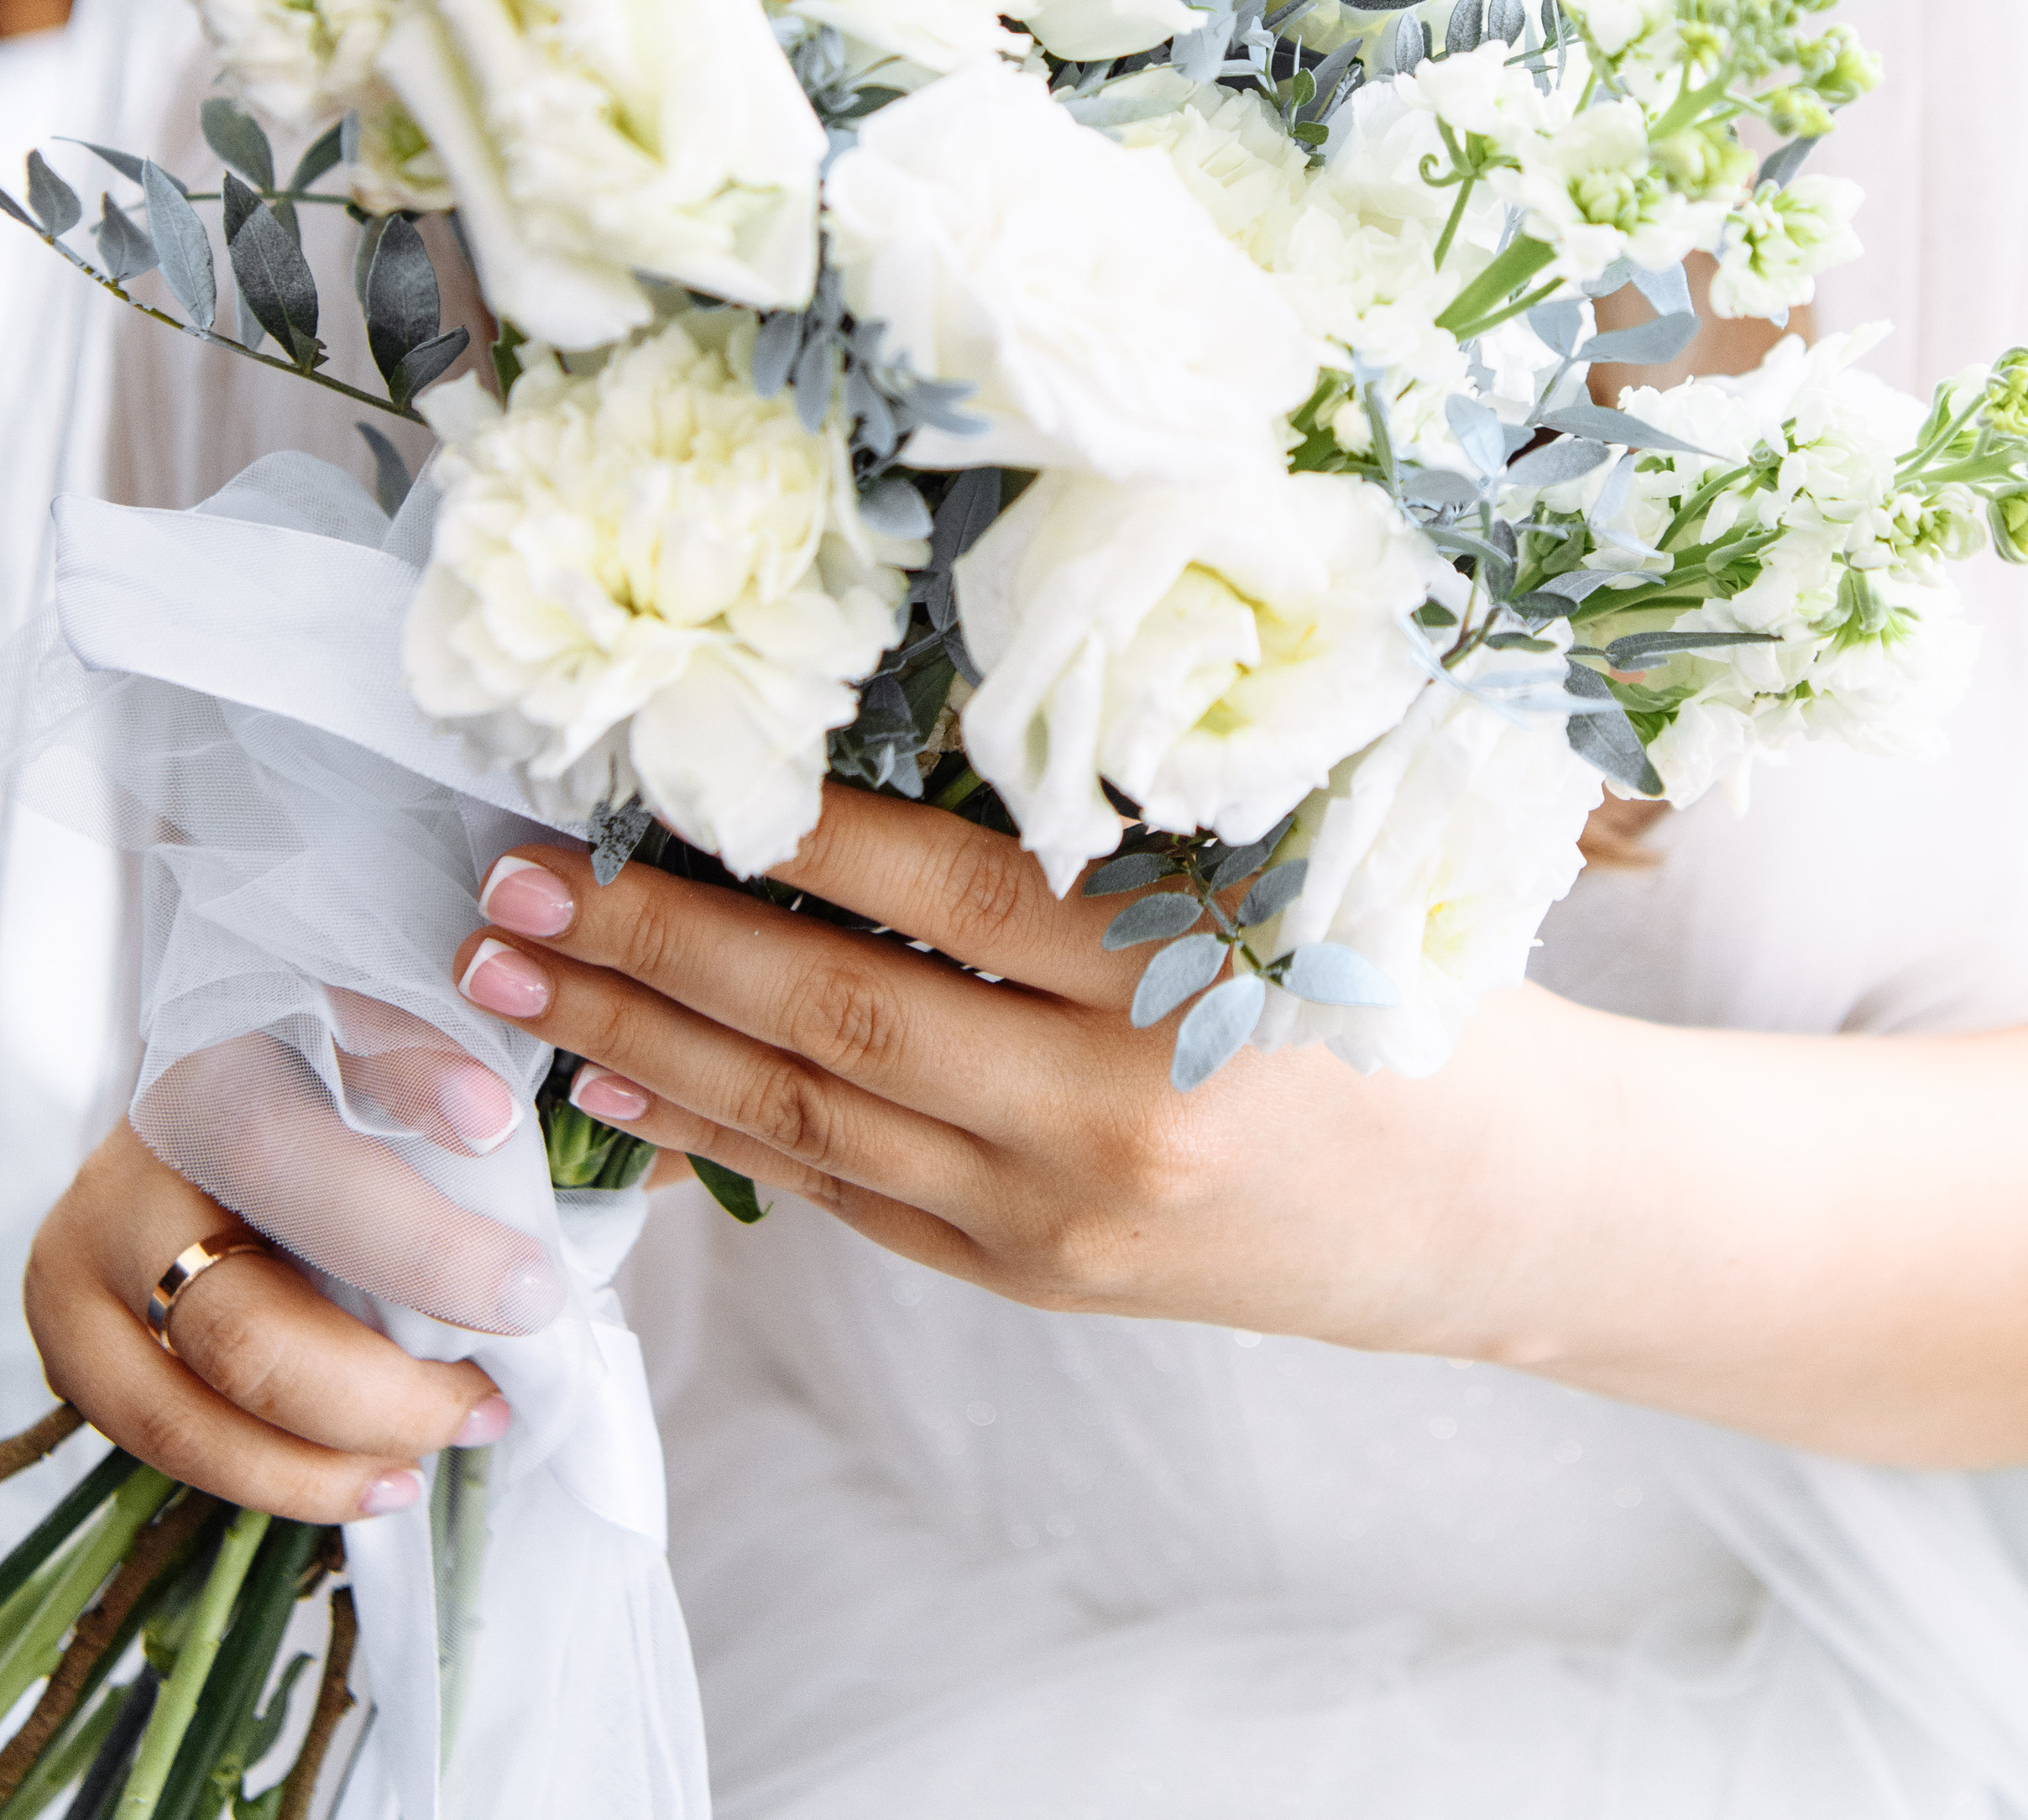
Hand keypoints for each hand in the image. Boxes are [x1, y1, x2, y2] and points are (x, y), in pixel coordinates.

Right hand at [24, 1025, 564, 1523]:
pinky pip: (177, 1449)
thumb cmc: (309, 1069)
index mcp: (195, 1084)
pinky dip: (286, 1477)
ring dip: (337, 1458)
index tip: (529, 1291)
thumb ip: (412, 1061)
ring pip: (194, 1419)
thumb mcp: (363, 1033)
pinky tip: (377, 1474)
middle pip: (242, 1330)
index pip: (286, 1166)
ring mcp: (84, 1284)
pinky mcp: (81, 1355)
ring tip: (448, 1443)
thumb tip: (487, 1123)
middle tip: (493, 1399)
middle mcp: (121, 1189)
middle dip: (385, 1391)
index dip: (412, 1239)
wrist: (207, 1105)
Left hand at [452, 788, 1560, 1351]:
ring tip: (519, 985)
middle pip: (835, 1018)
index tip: (654, 776)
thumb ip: (1104, 834)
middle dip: (651, 949)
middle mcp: (1106, 1114)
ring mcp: (1062, 1219)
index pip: (942, 894)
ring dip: (648, 1048)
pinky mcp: (1041, 1282)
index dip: (787, 837)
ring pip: (812, 1121)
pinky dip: (729, 1142)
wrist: (1504, 1204)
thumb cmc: (1400, 991)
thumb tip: (874, 762)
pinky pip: (851, 1200)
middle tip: (508, 886)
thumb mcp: (1282, 875)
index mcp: (1178, 982)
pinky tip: (630, 1092)